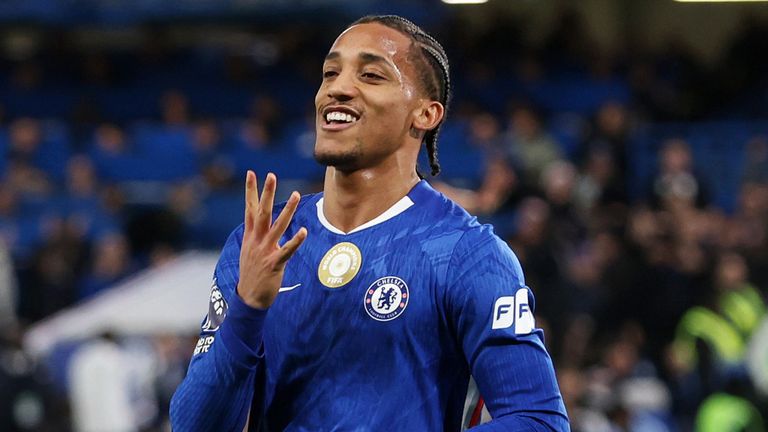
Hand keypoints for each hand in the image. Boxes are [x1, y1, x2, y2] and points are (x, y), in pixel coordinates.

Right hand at [237, 171, 306, 308]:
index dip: (251, 190)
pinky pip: (286, 250)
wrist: (248, 298)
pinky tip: (304, 231)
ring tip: (296, 194)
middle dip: (267, 193)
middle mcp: (256, 241)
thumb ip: (256, 236)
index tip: (251, 173)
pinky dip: (295, 240)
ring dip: (288, 210)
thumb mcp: (250, 251)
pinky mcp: (274, 264)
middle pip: (262, 212)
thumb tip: (262, 225)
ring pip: (277, 227)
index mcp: (250, 236)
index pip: (249, 208)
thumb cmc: (252, 273)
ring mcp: (264, 251)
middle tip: (271, 175)